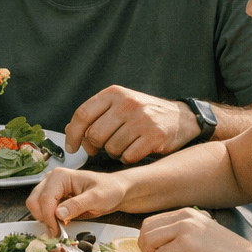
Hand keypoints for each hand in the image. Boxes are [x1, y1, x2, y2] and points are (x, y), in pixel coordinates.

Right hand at [26, 168, 129, 235]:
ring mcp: (51, 188)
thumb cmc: (109, 190)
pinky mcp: (53, 197)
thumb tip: (58, 213)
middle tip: (58, 231)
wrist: (115, 190)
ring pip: (35, 206)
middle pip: (35, 201)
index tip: (57, 232)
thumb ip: (78, 205)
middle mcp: (52, 180)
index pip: (45, 199)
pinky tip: (61, 223)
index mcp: (60, 176)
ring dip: (45, 219)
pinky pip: (42, 209)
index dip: (48, 218)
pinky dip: (48, 219)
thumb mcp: (97, 198)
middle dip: (44, 218)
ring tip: (60, 227)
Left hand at [65, 86, 192, 161]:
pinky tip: (136, 150)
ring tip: (125, 145)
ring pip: (111, 148)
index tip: (72, 147)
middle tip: (103, 147)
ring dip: (114, 153)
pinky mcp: (155, 136)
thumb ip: (95, 116)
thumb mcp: (118, 106)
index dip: (73, 134)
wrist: (181, 117)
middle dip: (95, 146)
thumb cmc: (144, 113)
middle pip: (95, 135)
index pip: (82, 114)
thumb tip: (70, 131)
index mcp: (114, 93)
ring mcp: (142, 119)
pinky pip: (128, 157)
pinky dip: (129, 158)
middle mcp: (127, 103)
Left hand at [138, 207, 251, 251]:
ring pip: (149, 241)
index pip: (152, 221)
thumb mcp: (202, 235)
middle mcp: (184, 217)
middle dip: (145, 248)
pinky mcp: (186, 244)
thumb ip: (183, 235)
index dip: (148, 240)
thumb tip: (161, 246)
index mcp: (187, 213)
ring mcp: (184, 229)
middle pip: (146, 229)